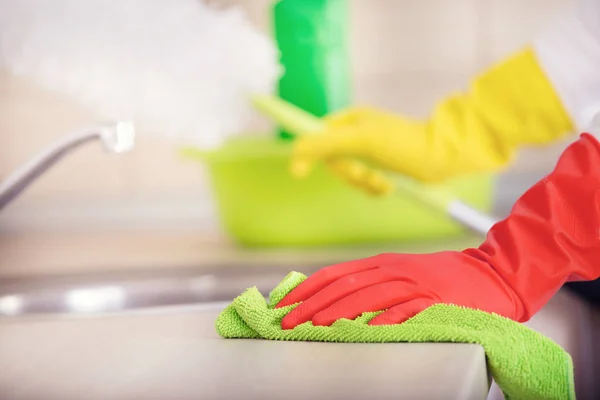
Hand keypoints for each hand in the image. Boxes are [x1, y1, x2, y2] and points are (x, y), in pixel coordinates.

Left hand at [275, 250, 520, 329]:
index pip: (335, 274)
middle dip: (312, 304)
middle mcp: (393, 270)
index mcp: (382, 263)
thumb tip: (337, 300)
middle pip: (344, 286)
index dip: (307, 289)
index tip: (284, 304)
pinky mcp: (435, 299)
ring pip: (368, 296)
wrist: (493, 274)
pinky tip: (366, 330)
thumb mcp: (403, 273)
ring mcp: (414, 284)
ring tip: (314, 326)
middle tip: (287, 322)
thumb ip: (374, 282)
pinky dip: (385, 319)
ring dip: (338, 311)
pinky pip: (406, 310)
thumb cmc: (444, 277)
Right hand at [291, 108, 433, 194]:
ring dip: (363, 184)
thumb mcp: (362, 142)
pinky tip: (387, 186)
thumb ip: (327, 144)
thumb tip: (295, 153)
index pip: (317, 135)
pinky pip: (364, 184)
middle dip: (347, 173)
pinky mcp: (381, 168)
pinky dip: (373, 189)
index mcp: (351, 120)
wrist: (443, 158)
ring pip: (348, 175)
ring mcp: (369, 152)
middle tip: (364, 174)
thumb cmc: (404, 144)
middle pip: (332, 160)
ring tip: (381, 182)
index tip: (300, 172)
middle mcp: (357, 134)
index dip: (310, 152)